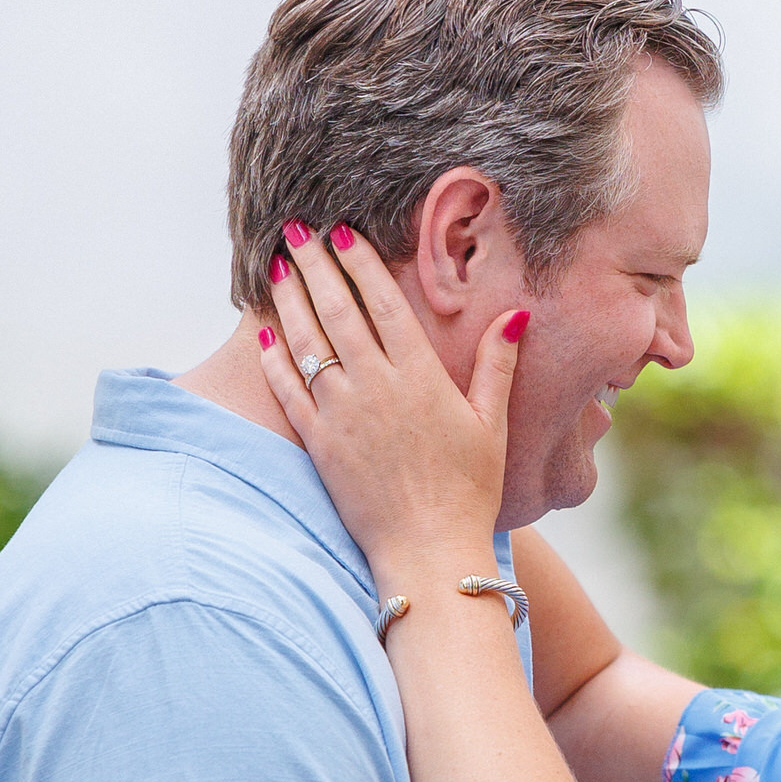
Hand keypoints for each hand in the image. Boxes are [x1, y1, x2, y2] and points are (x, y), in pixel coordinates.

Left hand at [259, 227, 523, 580]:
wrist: (429, 551)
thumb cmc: (468, 490)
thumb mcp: (491, 424)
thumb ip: (497, 365)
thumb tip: (515, 314)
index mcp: (422, 377)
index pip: (384, 304)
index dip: (360, 263)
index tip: (342, 231)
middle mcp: (377, 388)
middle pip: (338, 312)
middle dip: (315, 266)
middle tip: (295, 230)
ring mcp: (343, 416)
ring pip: (308, 344)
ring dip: (290, 300)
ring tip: (276, 266)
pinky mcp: (319, 446)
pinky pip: (289, 392)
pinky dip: (274, 360)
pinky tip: (265, 334)